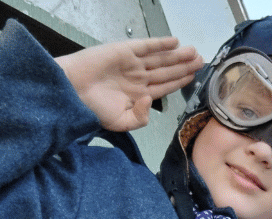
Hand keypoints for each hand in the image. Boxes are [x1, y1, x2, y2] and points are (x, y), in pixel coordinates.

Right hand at [56, 37, 202, 131]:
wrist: (70, 91)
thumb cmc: (92, 109)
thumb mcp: (120, 122)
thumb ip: (140, 118)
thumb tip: (151, 100)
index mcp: (136, 95)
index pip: (164, 87)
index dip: (179, 81)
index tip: (194, 76)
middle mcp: (137, 78)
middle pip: (166, 71)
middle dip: (184, 66)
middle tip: (201, 61)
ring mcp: (131, 64)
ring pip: (160, 58)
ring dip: (177, 55)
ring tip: (194, 52)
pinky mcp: (124, 51)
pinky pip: (146, 46)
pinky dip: (160, 44)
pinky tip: (175, 42)